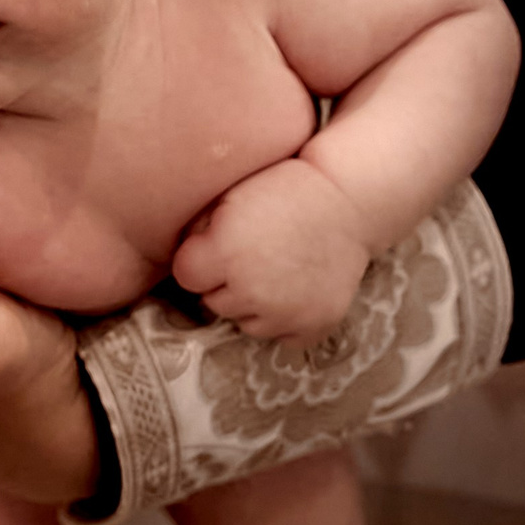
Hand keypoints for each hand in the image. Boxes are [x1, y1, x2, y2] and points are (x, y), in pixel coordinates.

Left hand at [171, 159, 370, 346]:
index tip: (215, 245)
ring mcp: (284, 314)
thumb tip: (178, 259)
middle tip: (249, 254)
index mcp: (224, 254)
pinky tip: (292, 289)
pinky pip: (281, 337)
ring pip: (245, 323)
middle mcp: (250, 291)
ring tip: (272, 270)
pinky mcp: (313, 327)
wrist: (346, 199)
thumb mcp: (228, 196)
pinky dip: (283, 319)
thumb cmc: (282, 187)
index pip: (185, 276)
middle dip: (223, 282)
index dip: (198, 259)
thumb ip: (198, 231)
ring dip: (251, 304)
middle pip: (213, 302)